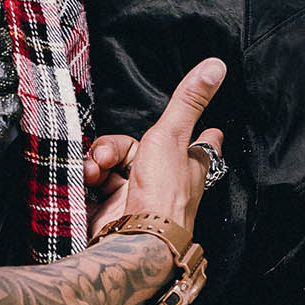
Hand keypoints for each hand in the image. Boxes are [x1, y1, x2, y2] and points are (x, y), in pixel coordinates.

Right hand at [87, 59, 224, 240]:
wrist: (135, 239)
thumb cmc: (164, 192)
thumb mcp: (174, 135)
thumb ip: (190, 101)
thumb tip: (216, 65)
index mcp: (188, 165)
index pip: (201, 143)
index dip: (205, 135)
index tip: (214, 131)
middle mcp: (166, 182)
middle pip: (138, 148)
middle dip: (115, 147)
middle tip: (107, 156)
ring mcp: (137, 196)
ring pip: (113, 165)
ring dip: (99, 162)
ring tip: (96, 171)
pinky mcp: (112, 210)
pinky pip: (96, 185)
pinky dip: (89, 179)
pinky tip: (87, 181)